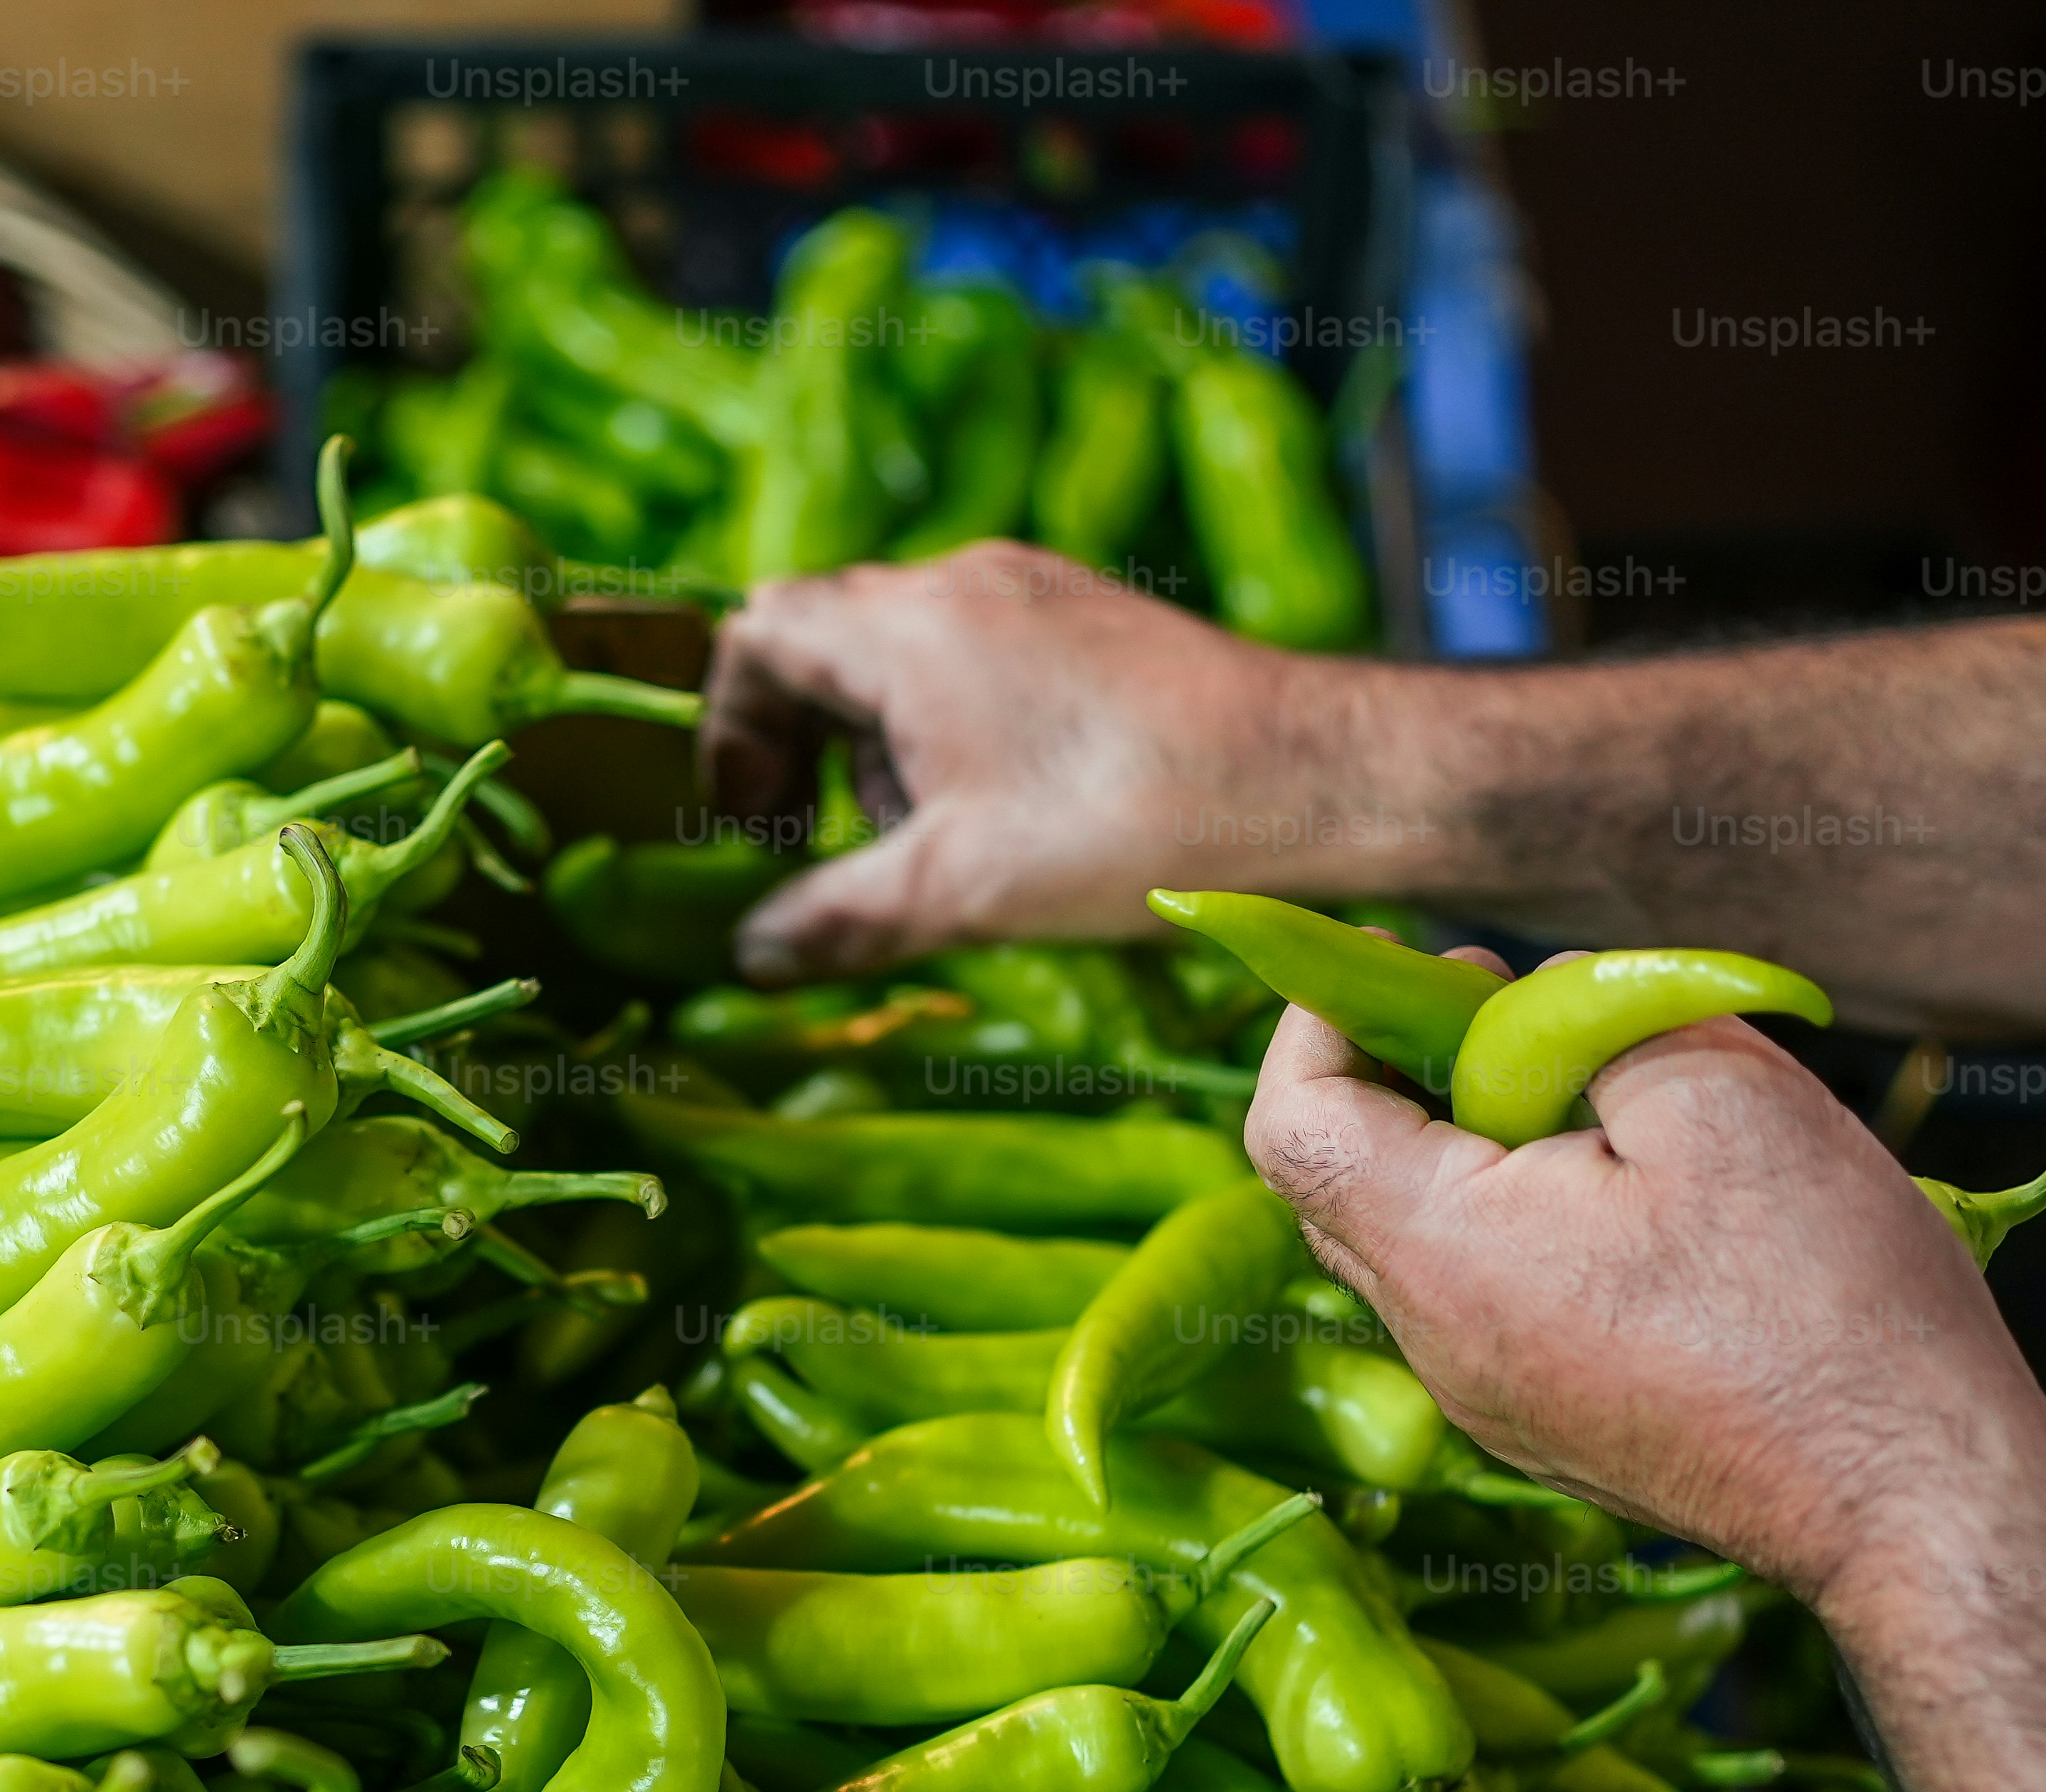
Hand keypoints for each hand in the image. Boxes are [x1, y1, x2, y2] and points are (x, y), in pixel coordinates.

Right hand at [701, 546, 1384, 979]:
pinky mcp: (1093, 623)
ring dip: (880, 752)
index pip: (757, 632)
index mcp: (908, 626)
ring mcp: (1036, 593)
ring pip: (903, 656)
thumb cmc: (1129, 823)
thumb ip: (834, 918)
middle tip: (811, 842)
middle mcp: (965, 582)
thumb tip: (747, 956)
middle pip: (825, 640)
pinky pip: (979, 660)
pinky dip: (952, 734)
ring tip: (924, 846)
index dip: (727, 728)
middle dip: (798, 748)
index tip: (750, 823)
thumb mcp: (956, 891)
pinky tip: (1004, 818)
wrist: (1318, 777)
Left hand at [1238, 979, 2045, 1613]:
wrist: (1910, 1495)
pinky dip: (1517, 1220)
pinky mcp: (1547, 1428)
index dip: (1321, 1020)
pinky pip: (1484, 1301)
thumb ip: (1587, 1024)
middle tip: (1506, 1008)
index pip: (1290, 1123)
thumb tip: (1526, 1006)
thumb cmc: (1825, 1295)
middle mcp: (1437, 1344)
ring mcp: (1488, 1400)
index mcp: (1446, 1255)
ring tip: (1590, 1094)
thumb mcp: (1720, 1094)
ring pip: (1417, 1242)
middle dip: (1396, 1072)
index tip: (1417, 964)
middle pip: (1336, 1184)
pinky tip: (1631, 1190)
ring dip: (1468, 1147)